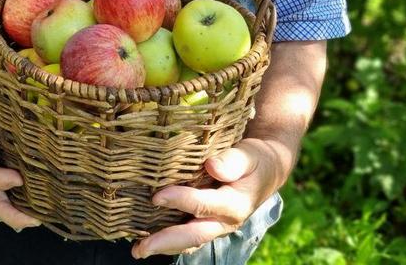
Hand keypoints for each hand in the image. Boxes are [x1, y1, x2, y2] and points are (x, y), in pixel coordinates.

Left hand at [130, 138, 284, 258]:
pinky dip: (170, 239)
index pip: (204, 205)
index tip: (156, 196)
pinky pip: (189, 236)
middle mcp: (225, 221)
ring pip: (189, 241)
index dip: (180, 201)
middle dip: (166, 242)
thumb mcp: (249, 155)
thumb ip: (232, 161)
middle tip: (140, 248)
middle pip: (194, 235)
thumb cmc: (254, 160)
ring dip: (164, 246)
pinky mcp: (209, 223)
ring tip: (139, 250)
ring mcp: (216, 225)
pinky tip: (149, 238)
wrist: (266, 171)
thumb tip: (212, 166)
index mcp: (235, 204)